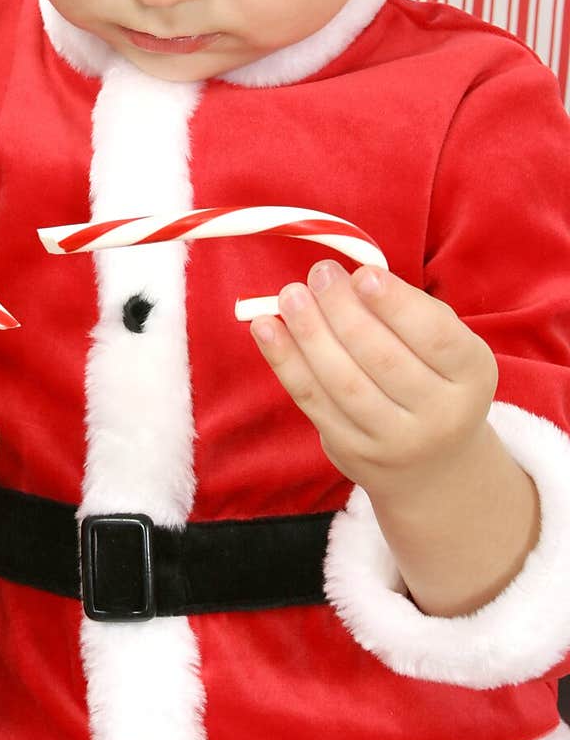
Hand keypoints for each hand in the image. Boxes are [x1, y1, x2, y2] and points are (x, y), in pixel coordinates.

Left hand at [251, 260, 498, 501]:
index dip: (396, 304)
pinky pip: (313, 402)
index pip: (436, 338)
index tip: (362, 274)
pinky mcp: (352, 453)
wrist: (432, 465)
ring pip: (344, 382)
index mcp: (472, 375)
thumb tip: (349, 277)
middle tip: (319, 275)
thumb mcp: (442, 345)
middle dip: (344, 310)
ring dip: (310, 334)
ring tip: (290, 296)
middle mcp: (440, 414)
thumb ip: (406, 309)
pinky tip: (266, 329)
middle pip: (383, 358)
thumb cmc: (432, 379)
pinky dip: (285, 362)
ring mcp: (395, 440)